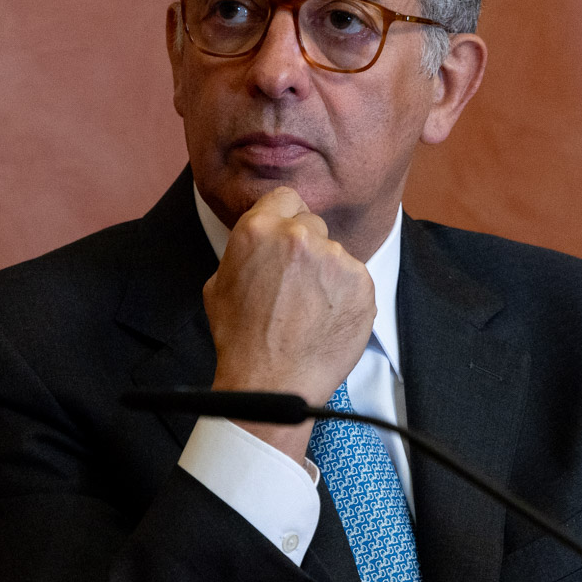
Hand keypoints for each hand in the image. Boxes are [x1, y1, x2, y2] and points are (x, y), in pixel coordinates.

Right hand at [203, 186, 374, 459]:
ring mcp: (334, 258)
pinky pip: (356, 279)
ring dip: (327, 274)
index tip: (286, 239)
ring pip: (335, 254)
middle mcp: (298, 235)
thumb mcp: (219, 283)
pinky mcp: (362, 282)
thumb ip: (245, 250)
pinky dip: (347, 296)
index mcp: (259, 229)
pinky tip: (328, 320)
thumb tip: (260, 240)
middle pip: (312, 224)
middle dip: (306, 249)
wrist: (271, 384)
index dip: (285, 218)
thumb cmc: (240, 339)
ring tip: (310, 311)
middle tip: (295, 286)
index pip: (285, 197)